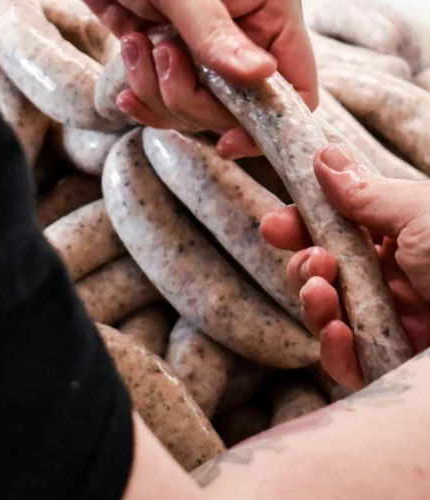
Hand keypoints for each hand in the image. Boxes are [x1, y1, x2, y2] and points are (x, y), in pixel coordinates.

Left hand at [85, 0, 316, 159]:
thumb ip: (219, 35)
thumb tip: (262, 75)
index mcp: (268, 21)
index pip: (294, 91)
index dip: (268, 126)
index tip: (229, 141)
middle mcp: (240, 46)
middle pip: (233, 113)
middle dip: (190, 99)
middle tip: (165, 53)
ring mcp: (203, 59)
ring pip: (193, 112)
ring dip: (157, 93)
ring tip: (138, 44)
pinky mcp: (168, 64)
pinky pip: (163, 106)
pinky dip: (144, 102)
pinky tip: (127, 93)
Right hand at [261, 144, 429, 389]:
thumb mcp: (423, 214)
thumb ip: (367, 193)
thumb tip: (326, 157)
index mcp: (402, 240)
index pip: (338, 231)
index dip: (304, 226)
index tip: (277, 222)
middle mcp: (393, 280)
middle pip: (326, 272)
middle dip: (304, 263)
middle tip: (310, 258)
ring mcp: (392, 324)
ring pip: (328, 314)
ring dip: (313, 300)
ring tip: (320, 289)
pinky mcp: (392, 366)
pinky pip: (348, 362)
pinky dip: (334, 348)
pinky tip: (337, 331)